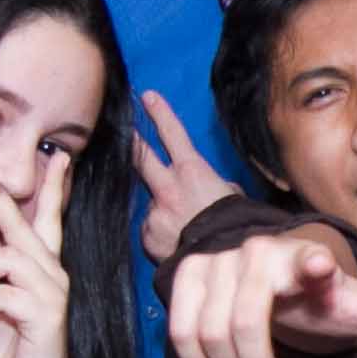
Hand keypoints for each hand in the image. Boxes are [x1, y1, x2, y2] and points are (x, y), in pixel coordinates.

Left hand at [0, 168, 73, 357]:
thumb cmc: (8, 351)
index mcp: (40, 268)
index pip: (47, 220)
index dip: (49, 188)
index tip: (54, 158)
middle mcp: (52, 274)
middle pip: (25, 225)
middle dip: (0, 197)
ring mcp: (52, 292)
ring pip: (6, 257)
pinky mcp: (46, 314)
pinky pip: (2, 292)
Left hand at [134, 89, 243, 264]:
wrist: (221, 260)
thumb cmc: (235, 226)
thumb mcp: (232, 197)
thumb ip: (216, 186)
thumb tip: (213, 188)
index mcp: (192, 171)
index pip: (172, 134)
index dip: (159, 113)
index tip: (146, 97)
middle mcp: (167, 187)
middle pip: (141, 157)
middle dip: (131, 142)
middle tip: (121, 131)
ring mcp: (154, 211)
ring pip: (152, 205)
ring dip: (164, 213)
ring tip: (184, 230)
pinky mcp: (147, 235)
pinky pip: (151, 231)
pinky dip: (161, 235)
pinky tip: (177, 244)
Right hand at [166, 229, 356, 357]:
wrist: (282, 278)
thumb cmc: (323, 296)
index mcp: (308, 259)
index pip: (309, 259)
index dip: (312, 261)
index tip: (323, 266)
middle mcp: (260, 252)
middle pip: (245, 323)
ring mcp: (220, 259)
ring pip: (208, 331)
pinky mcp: (189, 271)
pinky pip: (180, 328)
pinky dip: (197, 356)